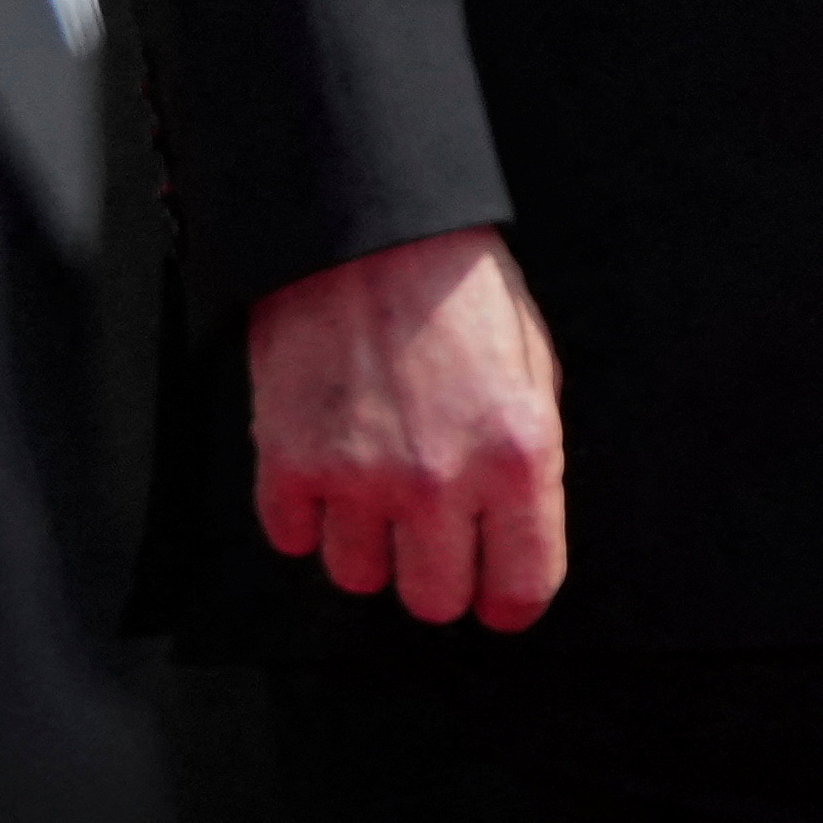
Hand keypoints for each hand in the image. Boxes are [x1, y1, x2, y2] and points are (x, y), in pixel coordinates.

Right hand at [247, 225, 567, 628]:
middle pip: (433, 600)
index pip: (521, 589)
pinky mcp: (289, 458)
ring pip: (358, 577)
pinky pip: (292, 538)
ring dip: (364, 541)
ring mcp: (359, 474)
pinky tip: (321, 468)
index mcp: (518, 455)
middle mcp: (441, 479)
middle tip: (425, 528)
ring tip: (368, 484)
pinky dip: (304, 514)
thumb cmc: (456, 285)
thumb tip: (514, 535)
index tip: (494, 593)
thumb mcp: (532, 365)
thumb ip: (529, 459)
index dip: (508, 598)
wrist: (365, 222)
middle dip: (433, 571)